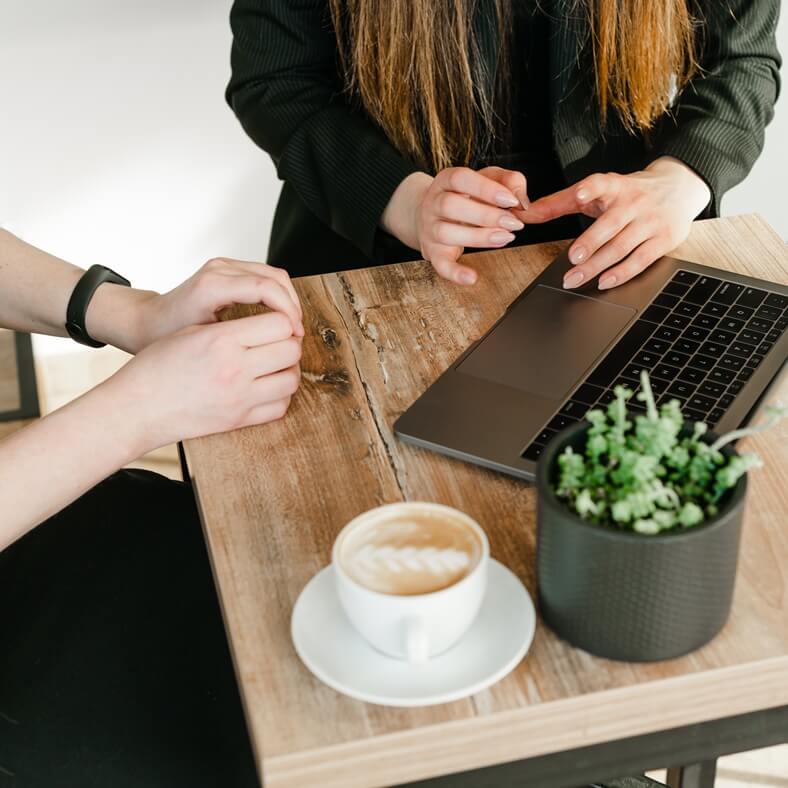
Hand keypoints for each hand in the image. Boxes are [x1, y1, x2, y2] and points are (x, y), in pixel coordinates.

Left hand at [87, 257, 302, 353]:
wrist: (147, 321)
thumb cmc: (168, 336)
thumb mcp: (202, 343)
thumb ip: (236, 340)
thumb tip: (275, 346)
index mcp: (212, 286)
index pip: (266, 288)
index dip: (287, 311)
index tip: (294, 334)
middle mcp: (219, 269)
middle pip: (275, 278)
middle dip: (292, 305)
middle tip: (296, 334)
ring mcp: (224, 266)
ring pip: (274, 275)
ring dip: (288, 300)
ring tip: (291, 327)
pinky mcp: (228, 269)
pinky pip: (264, 276)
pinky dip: (278, 296)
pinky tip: (279, 318)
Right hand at [106, 311, 301, 450]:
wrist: (136, 408)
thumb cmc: (157, 367)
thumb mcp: (192, 334)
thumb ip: (231, 329)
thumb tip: (266, 327)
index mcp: (221, 340)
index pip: (279, 324)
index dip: (282, 320)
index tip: (276, 323)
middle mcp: (235, 368)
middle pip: (291, 350)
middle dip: (289, 343)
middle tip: (279, 343)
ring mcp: (240, 398)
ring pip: (292, 380)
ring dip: (288, 370)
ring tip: (274, 365)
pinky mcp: (239, 420)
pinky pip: (280, 407)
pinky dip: (280, 395)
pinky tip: (268, 387)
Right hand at [381, 167, 528, 284]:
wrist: (429, 215)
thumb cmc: (465, 197)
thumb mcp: (488, 181)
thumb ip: (511, 183)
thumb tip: (526, 201)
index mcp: (446, 180)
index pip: (460, 178)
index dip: (486, 189)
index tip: (510, 200)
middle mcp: (433, 203)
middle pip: (451, 205)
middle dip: (486, 216)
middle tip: (513, 223)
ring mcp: (430, 229)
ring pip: (446, 233)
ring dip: (478, 238)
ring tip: (505, 238)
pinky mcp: (433, 252)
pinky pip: (440, 265)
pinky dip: (455, 273)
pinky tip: (472, 278)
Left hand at [519, 157, 710, 289]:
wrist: (679, 187)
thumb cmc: (629, 193)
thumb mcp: (597, 191)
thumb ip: (560, 202)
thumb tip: (527, 214)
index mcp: (615, 186)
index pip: (603, 184)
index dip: (591, 188)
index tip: (580, 194)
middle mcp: (634, 202)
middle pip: (610, 225)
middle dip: (590, 243)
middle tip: (572, 259)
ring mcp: (650, 222)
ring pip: (622, 246)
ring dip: (597, 264)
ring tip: (576, 278)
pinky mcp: (664, 240)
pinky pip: (641, 260)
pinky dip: (622, 272)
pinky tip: (605, 281)